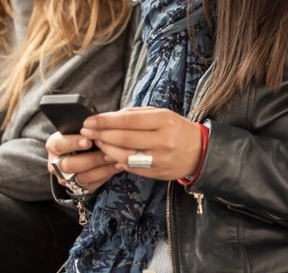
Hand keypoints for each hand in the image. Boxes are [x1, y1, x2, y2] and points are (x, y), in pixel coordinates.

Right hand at [45, 130, 117, 192]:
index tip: (89, 140)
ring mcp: (66, 178)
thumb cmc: (84, 135)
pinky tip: (118, 166)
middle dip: (91, 159)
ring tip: (116, 159)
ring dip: (102, 168)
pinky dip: (107, 175)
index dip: (74, 143)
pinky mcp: (79, 188)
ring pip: (83, 177)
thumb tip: (101, 122)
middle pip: (70, 165)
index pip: (60, 144)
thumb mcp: (83, 129)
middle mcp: (56, 164)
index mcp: (54, 145)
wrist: (84, 152)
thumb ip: (89, 127)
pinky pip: (93, 184)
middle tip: (107, 153)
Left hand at [80, 107, 202, 180]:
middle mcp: (162, 140)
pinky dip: (117, 160)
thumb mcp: (162, 114)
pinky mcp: (156, 172)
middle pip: (122, 138)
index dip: (105, 121)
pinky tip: (110, 154)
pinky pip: (130, 167)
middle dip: (100, 134)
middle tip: (87, 132)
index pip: (127, 120)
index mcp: (163, 120)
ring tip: (97, 143)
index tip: (90, 121)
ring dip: (106, 149)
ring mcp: (159, 158)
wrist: (199, 152)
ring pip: (123, 155)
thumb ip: (137, 114)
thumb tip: (110, 117)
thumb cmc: (177, 129)